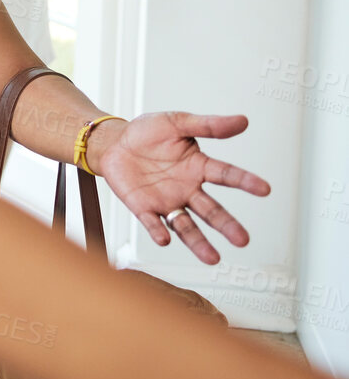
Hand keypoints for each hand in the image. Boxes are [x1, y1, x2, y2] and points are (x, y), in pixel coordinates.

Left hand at [89, 113, 270, 264]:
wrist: (114, 142)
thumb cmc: (148, 133)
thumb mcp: (177, 123)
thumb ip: (207, 125)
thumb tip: (242, 121)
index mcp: (198, 167)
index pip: (225, 175)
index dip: (245, 181)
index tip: (265, 189)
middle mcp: (187, 189)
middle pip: (210, 210)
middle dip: (226, 225)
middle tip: (243, 240)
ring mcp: (166, 201)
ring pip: (186, 225)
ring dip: (198, 241)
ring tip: (212, 258)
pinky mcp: (143, 208)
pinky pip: (152, 222)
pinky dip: (158, 231)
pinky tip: (165, 240)